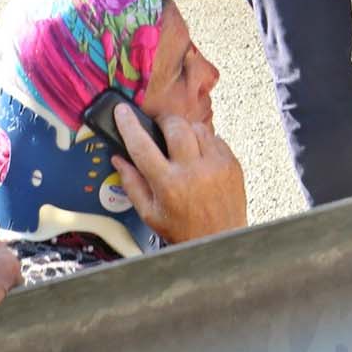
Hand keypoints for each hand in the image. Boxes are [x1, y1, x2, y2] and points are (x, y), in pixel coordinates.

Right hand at [110, 104, 247, 244]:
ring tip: (179, 145)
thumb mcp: (150, 213)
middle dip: (163, 121)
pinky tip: (198, 155)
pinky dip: (204, 141)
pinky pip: (215, 138)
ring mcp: (216, 165)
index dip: (129, 125)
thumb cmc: (185, 230)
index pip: (142, 145)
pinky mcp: (232, 163)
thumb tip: (119, 159)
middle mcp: (194, 171)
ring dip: (185, 130)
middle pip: (175, 126)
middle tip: (157, 128)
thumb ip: (132, 184)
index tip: (123, 112)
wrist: (221, 239)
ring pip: (197, 128)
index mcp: (168, 184)